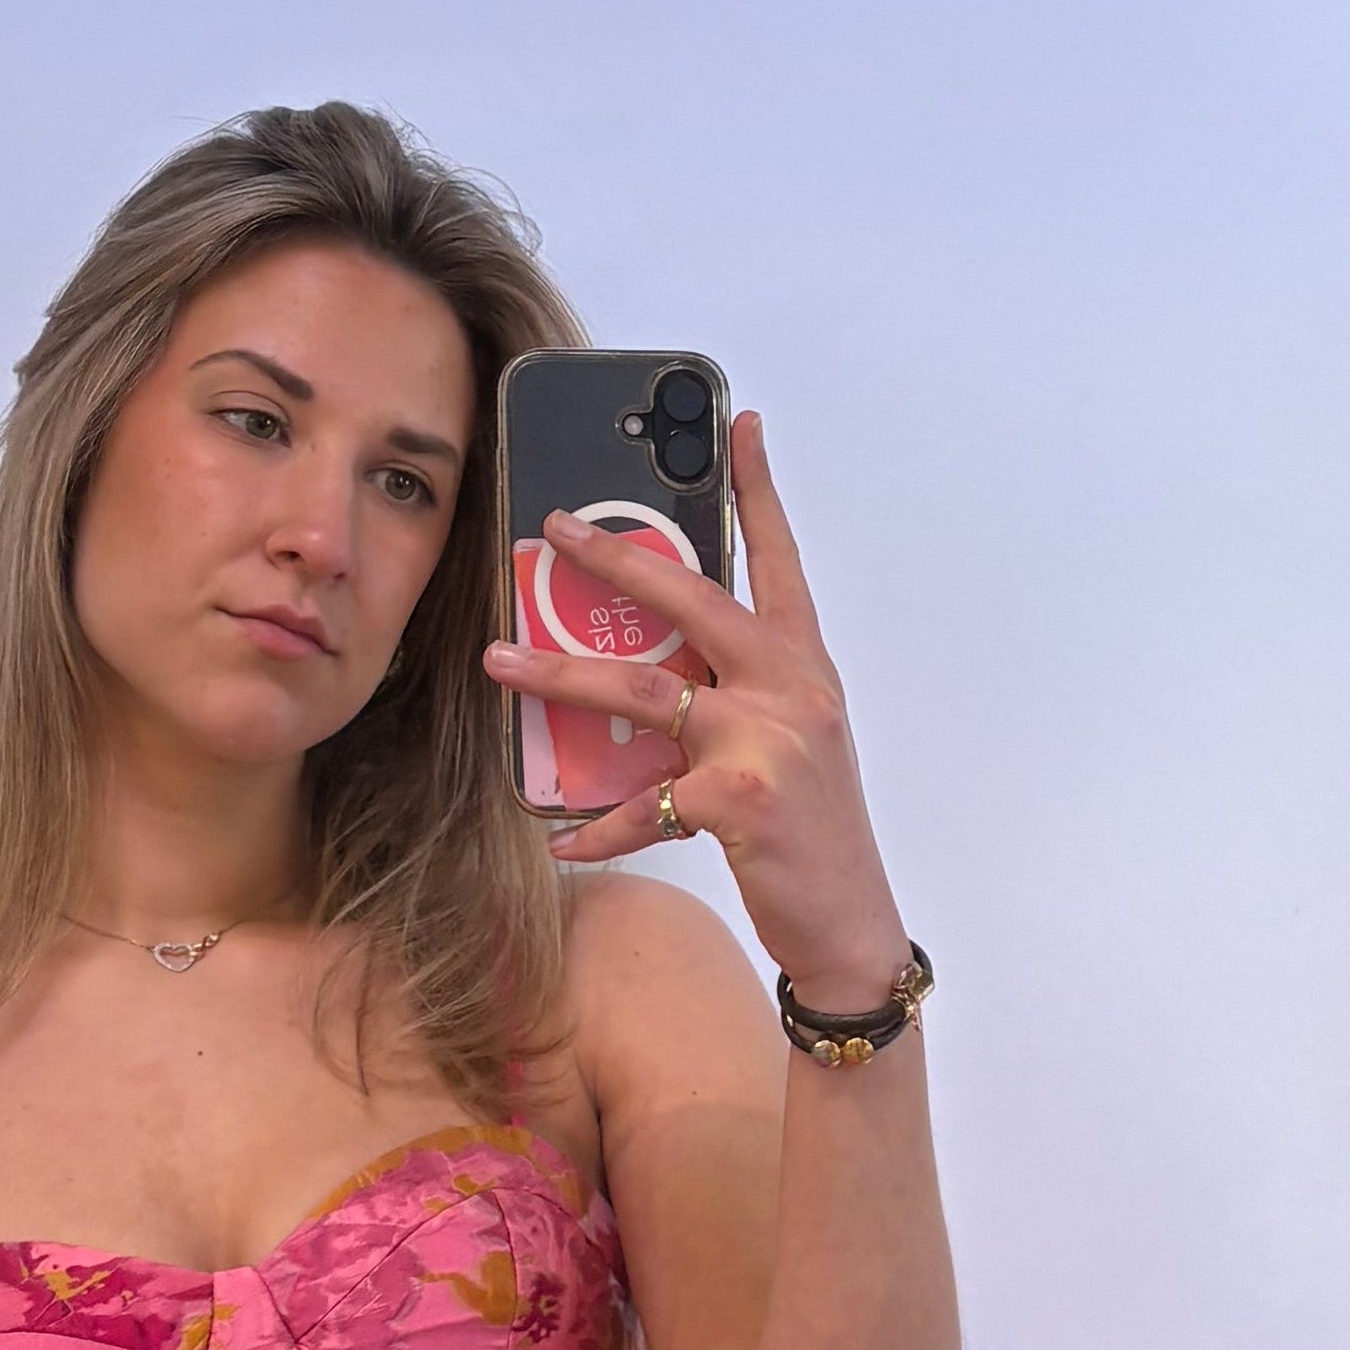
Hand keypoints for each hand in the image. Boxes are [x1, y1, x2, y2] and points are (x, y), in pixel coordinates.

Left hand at [483, 410, 910, 1008]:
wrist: (851, 925)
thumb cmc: (811, 837)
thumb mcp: (790, 746)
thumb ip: (738, 697)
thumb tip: (657, 673)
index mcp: (804, 668)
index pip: (779, 562)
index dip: (757, 492)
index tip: (737, 425)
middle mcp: (790, 689)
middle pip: (691, 601)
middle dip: (616, 558)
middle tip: (555, 527)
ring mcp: (766, 740)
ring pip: (645, 688)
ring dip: (560, 672)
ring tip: (499, 660)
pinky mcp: (738, 800)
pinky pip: (642, 805)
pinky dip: (594, 826)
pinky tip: (556, 838)